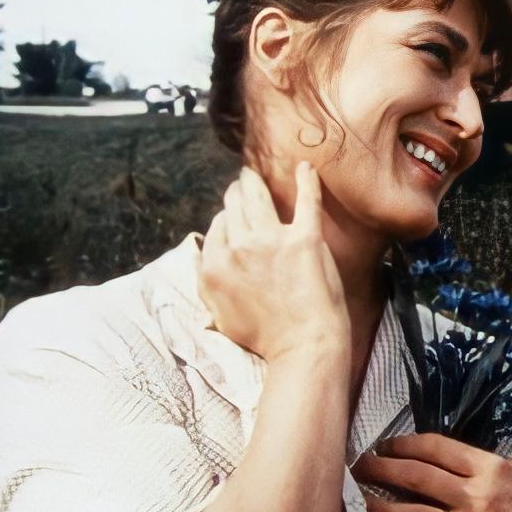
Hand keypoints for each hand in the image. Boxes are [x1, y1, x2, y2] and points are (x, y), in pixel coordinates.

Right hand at [198, 163, 348, 360]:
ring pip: (257, 198)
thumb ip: (208, 283)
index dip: (227, 218)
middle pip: (234, 207)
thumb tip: (205, 264)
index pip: (218, 226)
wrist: (303, 344)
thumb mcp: (219, 314)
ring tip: (253, 174)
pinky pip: (306, 201)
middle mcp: (238, 247)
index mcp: (215, 264)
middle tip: (241, 184)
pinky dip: (307, 181)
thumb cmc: (264, 337)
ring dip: (254, 182)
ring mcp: (271, 240)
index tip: (233, 214)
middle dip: (235, 193)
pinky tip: (306, 167)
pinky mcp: (304, 239)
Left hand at [354, 434, 511, 511]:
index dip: (404, 445)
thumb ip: (496, 462)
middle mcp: (477, 496)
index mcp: (489, 469)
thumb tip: (469, 456)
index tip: (384, 447)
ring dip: (383, 509)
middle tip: (359, 468)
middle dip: (381, 470)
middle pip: (417, 477)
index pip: (436, 449)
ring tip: (362, 504)